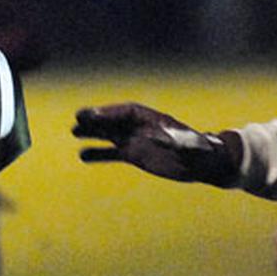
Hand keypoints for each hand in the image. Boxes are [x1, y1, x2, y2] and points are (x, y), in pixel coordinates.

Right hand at [72, 103, 238, 185]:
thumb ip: (180, 142)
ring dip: (92, 133)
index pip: (127, 112)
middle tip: (78, 118)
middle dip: (96, 118)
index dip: (111, 112)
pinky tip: (83, 155)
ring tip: (74, 132)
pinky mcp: (132, 154)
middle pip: (113, 120)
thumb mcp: (190, 145)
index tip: (96, 115)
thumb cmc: (199, 151)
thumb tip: (175, 141)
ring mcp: (134, 140)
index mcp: (151, 119)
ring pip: (108, 134)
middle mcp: (139, 127)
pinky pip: (111, 153)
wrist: (202, 163)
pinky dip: (98, 154)